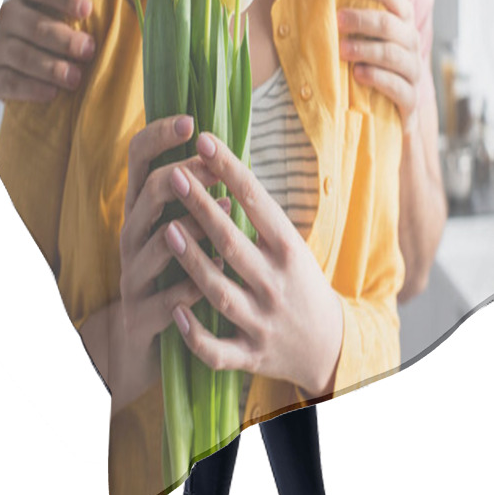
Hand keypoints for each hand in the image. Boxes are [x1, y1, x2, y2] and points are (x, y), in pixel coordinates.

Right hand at [0, 0, 96, 101]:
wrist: (67, 71)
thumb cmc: (80, 26)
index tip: (87, 6)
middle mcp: (11, 15)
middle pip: (22, 19)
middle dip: (57, 35)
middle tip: (89, 49)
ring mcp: (2, 46)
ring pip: (13, 51)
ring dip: (45, 65)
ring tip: (76, 78)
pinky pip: (2, 81)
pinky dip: (26, 88)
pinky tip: (51, 95)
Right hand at [116, 115, 228, 404]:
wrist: (146, 349)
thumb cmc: (174, 277)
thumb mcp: (181, 232)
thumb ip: (197, 197)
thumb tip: (228, 154)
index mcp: (143, 211)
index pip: (138, 160)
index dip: (159, 136)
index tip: (190, 122)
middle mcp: (132, 237)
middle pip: (147, 193)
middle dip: (184, 177)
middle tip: (217, 169)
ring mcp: (132, 276)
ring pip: (156, 242)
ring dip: (194, 227)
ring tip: (228, 214)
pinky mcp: (140, 316)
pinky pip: (166, 298)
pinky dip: (192, 287)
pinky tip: (217, 278)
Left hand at [164, 132, 344, 398]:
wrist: (327, 345)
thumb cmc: (299, 282)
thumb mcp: (292, 245)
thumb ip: (261, 216)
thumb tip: (225, 165)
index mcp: (289, 250)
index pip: (259, 202)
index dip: (230, 170)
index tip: (204, 140)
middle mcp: (276, 283)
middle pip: (232, 242)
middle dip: (201, 207)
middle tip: (173, 174)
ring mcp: (262, 321)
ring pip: (219, 291)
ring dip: (192, 261)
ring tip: (167, 230)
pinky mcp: (251, 354)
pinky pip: (218, 349)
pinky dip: (196, 334)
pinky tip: (176, 310)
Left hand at [338, 0, 422, 135]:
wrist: (390, 113)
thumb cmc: (376, 62)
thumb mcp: (372, 26)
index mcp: (401, 21)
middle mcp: (410, 43)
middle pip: (393, 25)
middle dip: (365, 20)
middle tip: (337, 20)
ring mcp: (412, 73)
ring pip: (395, 56)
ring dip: (367, 50)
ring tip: (342, 50)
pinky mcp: (409, 101)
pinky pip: (398, 88)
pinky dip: (378, 79)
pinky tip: (359, 75)